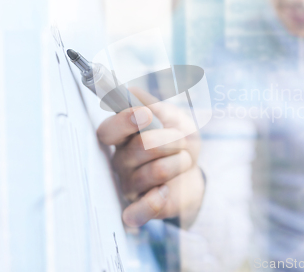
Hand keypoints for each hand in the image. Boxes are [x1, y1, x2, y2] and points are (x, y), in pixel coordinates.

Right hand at [97, 87, 203, 228]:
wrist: (193, 170)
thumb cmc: (178, 141)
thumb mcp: (172, 116)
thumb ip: (152, 104)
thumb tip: (130, 91)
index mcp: (123, 137)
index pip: (109, 130)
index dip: (124, 121)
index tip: (145, 114)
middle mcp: (121, 161)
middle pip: (141, 148)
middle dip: (172, 140)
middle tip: (180, 141)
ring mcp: (129, 185)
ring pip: (156, 171)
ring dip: (179, 162)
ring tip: (181, 161)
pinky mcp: (140, 208)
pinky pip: (138, 212)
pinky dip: (155, 201)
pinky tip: (165, 191)